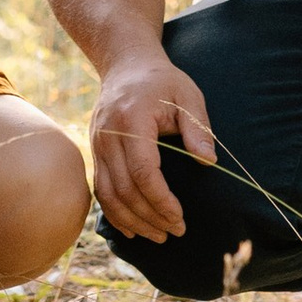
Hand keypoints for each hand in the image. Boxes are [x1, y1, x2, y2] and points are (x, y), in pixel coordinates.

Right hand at [87, 49, 215, 243]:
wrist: (126, 64)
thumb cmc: (162, 81)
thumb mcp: (187, 95)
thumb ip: (198, 128)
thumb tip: (208, 161)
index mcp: (131, 120)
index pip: (143, 171)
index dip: (160, 200)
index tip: (180, 218)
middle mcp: (108, 135)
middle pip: (124, 189)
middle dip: (150, 217)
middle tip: (175, 232)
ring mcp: (97, 144)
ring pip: (108, 194)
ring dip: (131, 221)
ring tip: (157, 237)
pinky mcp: (94, 151)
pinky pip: (99, 190)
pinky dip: (114, 213)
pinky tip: (132, 228)